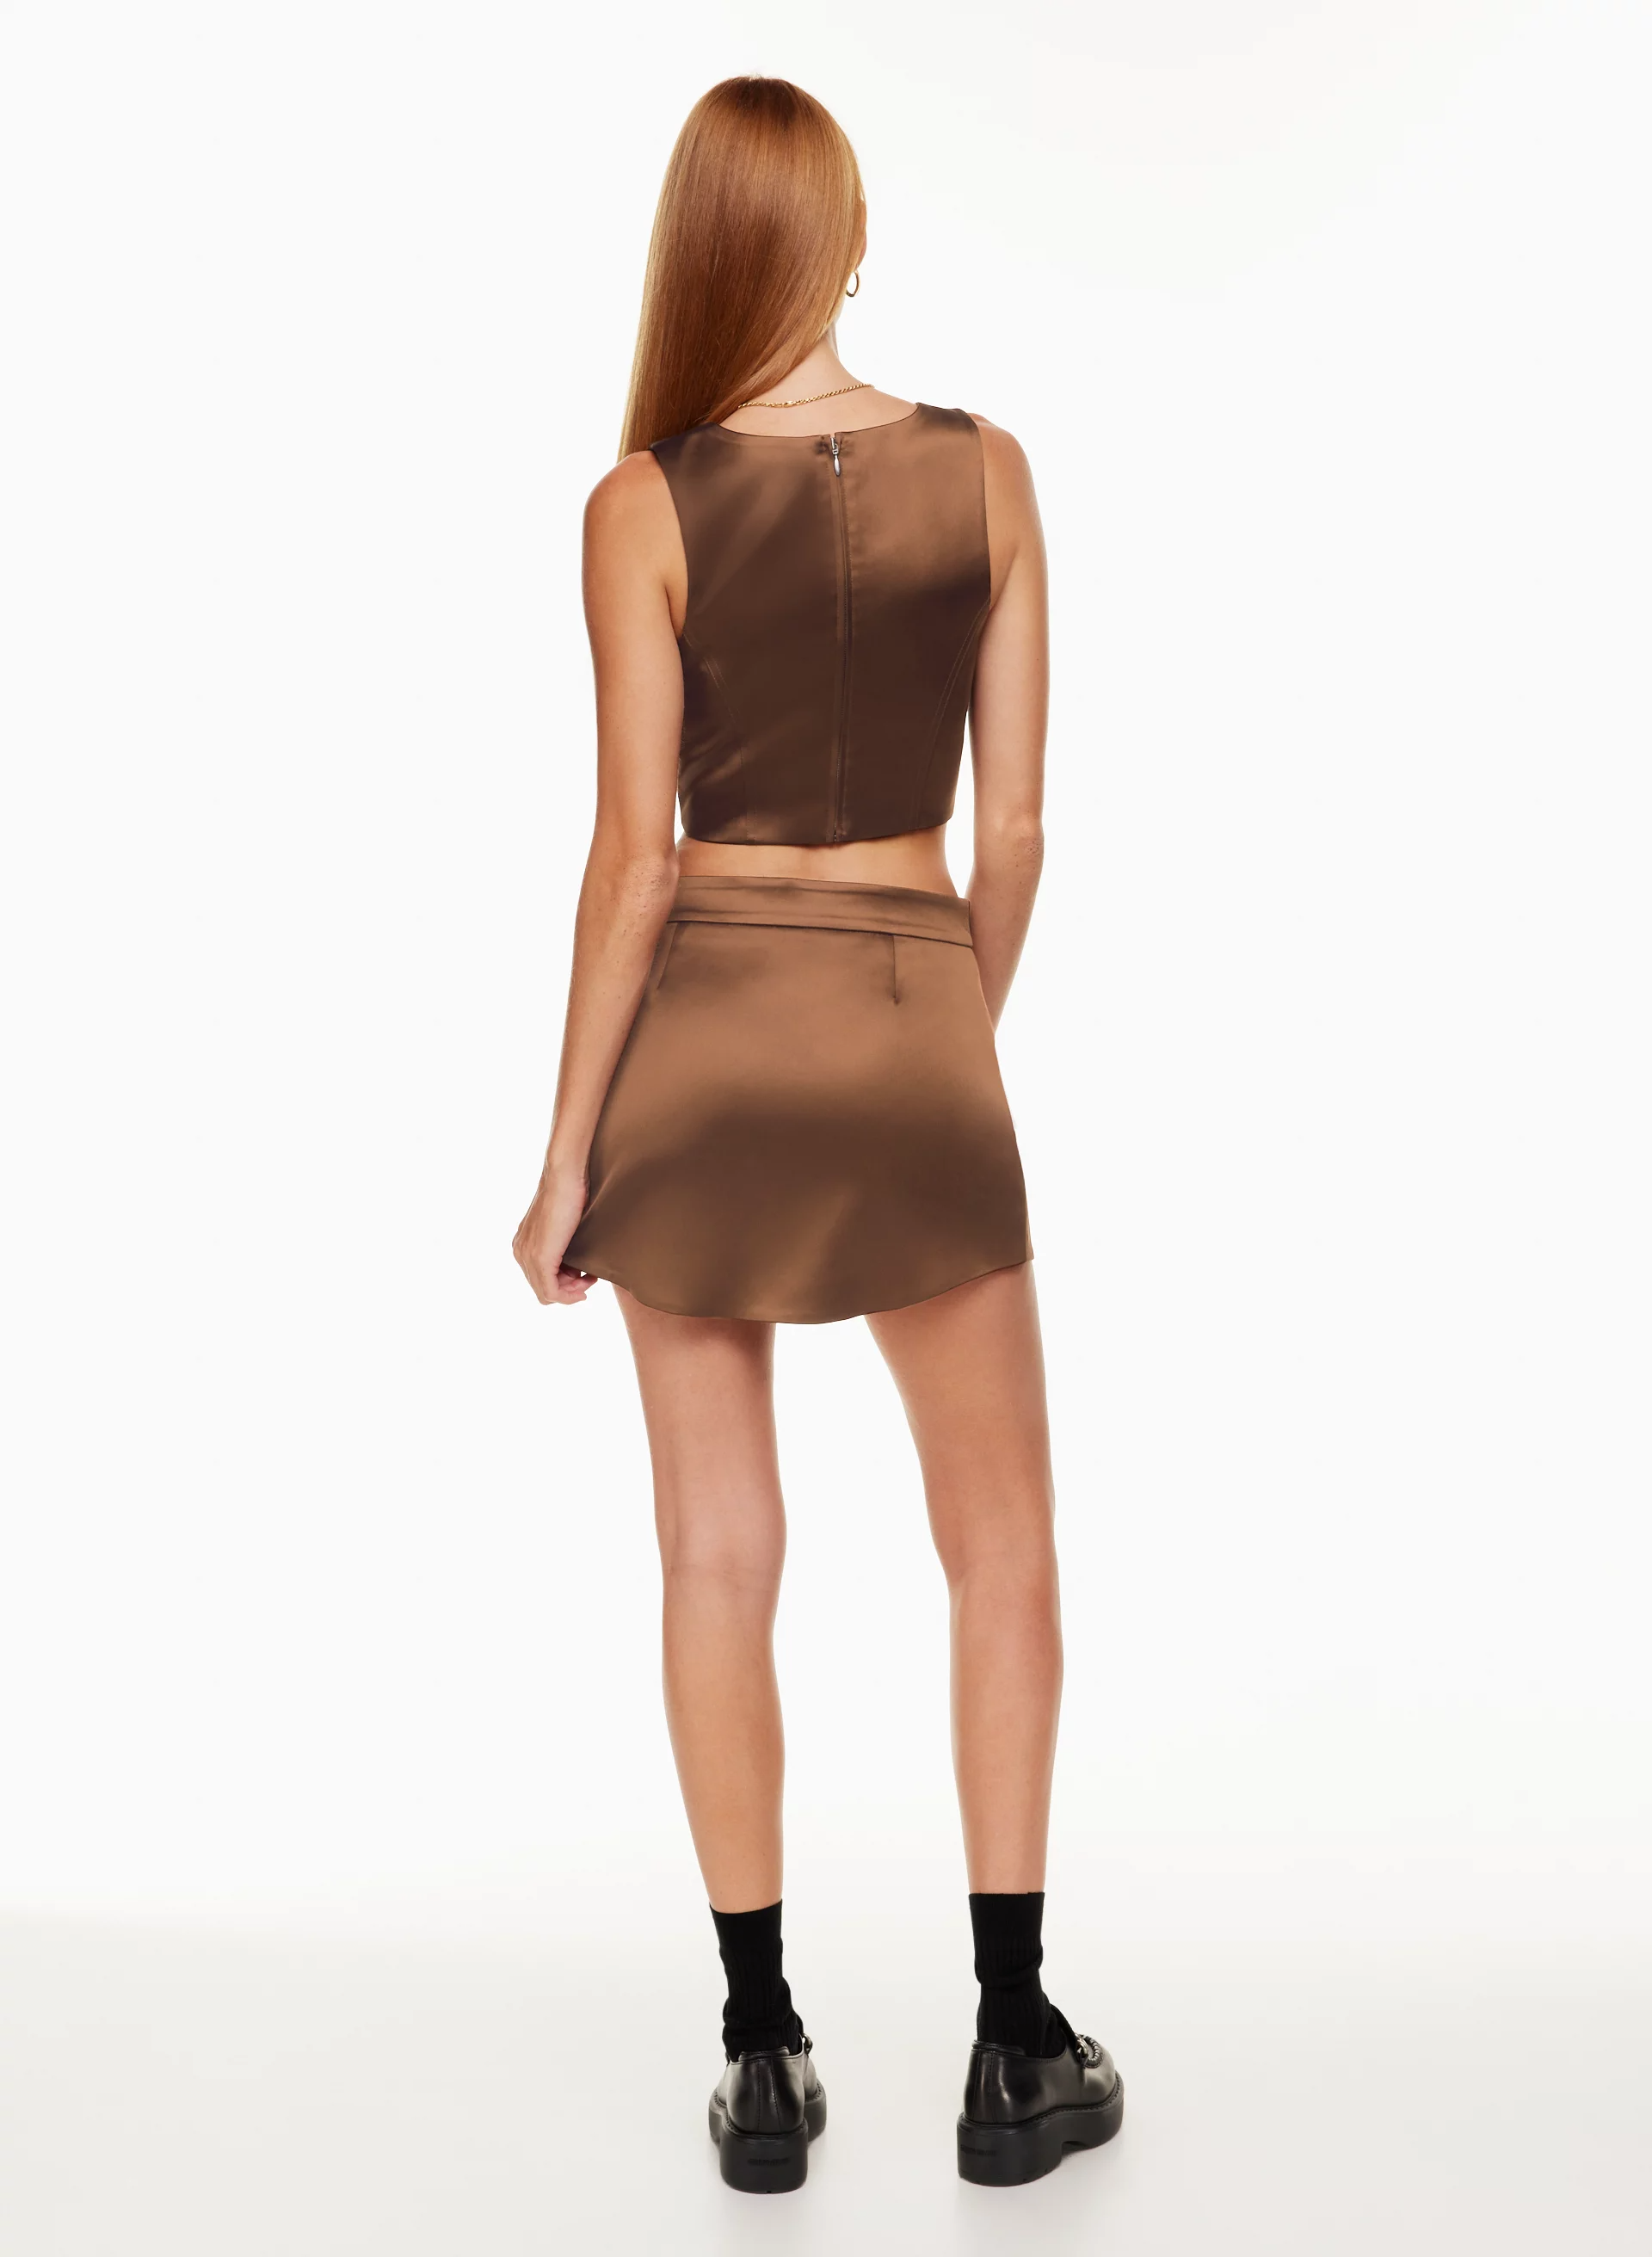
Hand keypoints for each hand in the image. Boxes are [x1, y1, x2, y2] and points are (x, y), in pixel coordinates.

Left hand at [512, 1164, 595, 1305]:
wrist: (565, 1177)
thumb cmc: (571, 1193)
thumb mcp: (565, 1224)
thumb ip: (563, 1243)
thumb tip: (578, 1261)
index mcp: (524, 1243)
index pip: (540, 1278)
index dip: (565, 1284)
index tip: (585, 1276)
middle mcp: (520, 1251)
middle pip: (543, 1288)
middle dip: (569, 1289)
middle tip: (590, 1279)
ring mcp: (527, 1255)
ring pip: (546, 1293)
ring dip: (571, 1292)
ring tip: (590, 1279)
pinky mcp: (540, 1258)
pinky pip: (550, 1291)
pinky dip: (568, 1295)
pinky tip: (585, 1285)